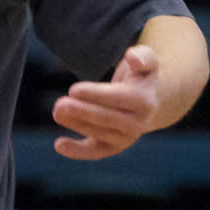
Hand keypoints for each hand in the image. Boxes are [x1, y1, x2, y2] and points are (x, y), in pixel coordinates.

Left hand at [52, 44, 162, 160]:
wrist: (152, 103)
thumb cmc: (142, 76)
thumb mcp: (147, 61)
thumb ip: (142, 56)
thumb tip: (131, 58)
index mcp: (144, 102)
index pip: (117, 98)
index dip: (95, 94)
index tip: (73, 89)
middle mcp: (137, 124)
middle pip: (106, 118)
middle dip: (82, 112)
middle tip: (60, 104)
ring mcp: (126, 138)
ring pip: (97, 133)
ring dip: (76, 124)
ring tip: (57, 112)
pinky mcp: (113, 147)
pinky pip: (94, 152)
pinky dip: (77, 151)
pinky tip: (58, 145)